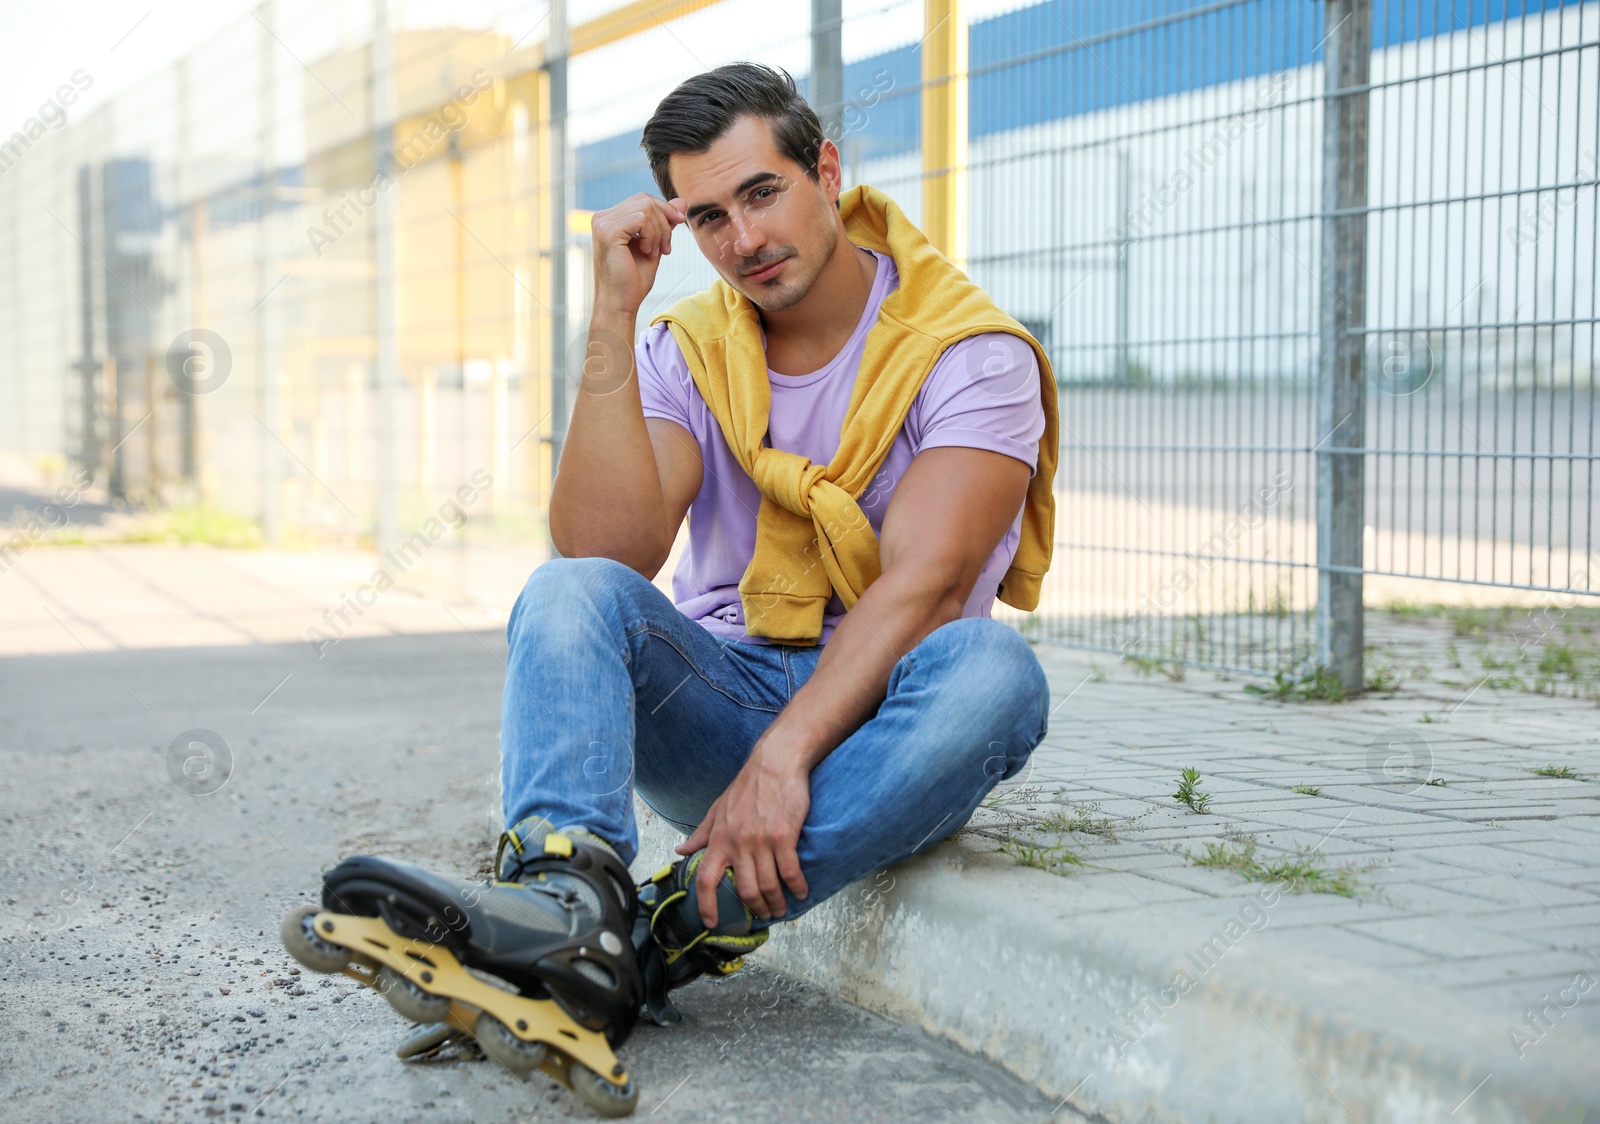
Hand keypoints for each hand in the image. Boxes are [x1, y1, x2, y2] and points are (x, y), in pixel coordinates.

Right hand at [591, 192, 685, 316]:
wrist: (621, 303)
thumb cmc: (634, 280)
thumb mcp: (655, 245)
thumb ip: (664, 223)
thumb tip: (681, 202)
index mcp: (610, 219)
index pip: (643, 200)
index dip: (664, 210)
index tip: (678, 226)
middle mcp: (602, 217)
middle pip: (645, 200)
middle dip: (664, 222)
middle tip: (666, 247)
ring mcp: (602, 223)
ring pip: (645, 208)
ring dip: (659, 232)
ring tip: (655, 252)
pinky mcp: (607, 232)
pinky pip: (641, 219)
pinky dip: (651, 235)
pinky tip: (647, 251)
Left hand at [676, 747, 810, 926]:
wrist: (774, 763)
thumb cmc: (747, 786)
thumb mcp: (718, 809)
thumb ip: (701, 834)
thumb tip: (681, 850)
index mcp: (719, 840)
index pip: (705, 879)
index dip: (706, 905)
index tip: (710, 923)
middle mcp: (737, 844)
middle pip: (744, 890)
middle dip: (756, 909)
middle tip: (765, 915)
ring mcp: (760, 841)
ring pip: (767, 885)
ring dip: (777, 903)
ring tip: (782, 908)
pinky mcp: (783, 836)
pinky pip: (790, 871)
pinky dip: (796, 887)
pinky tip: (802, 892)